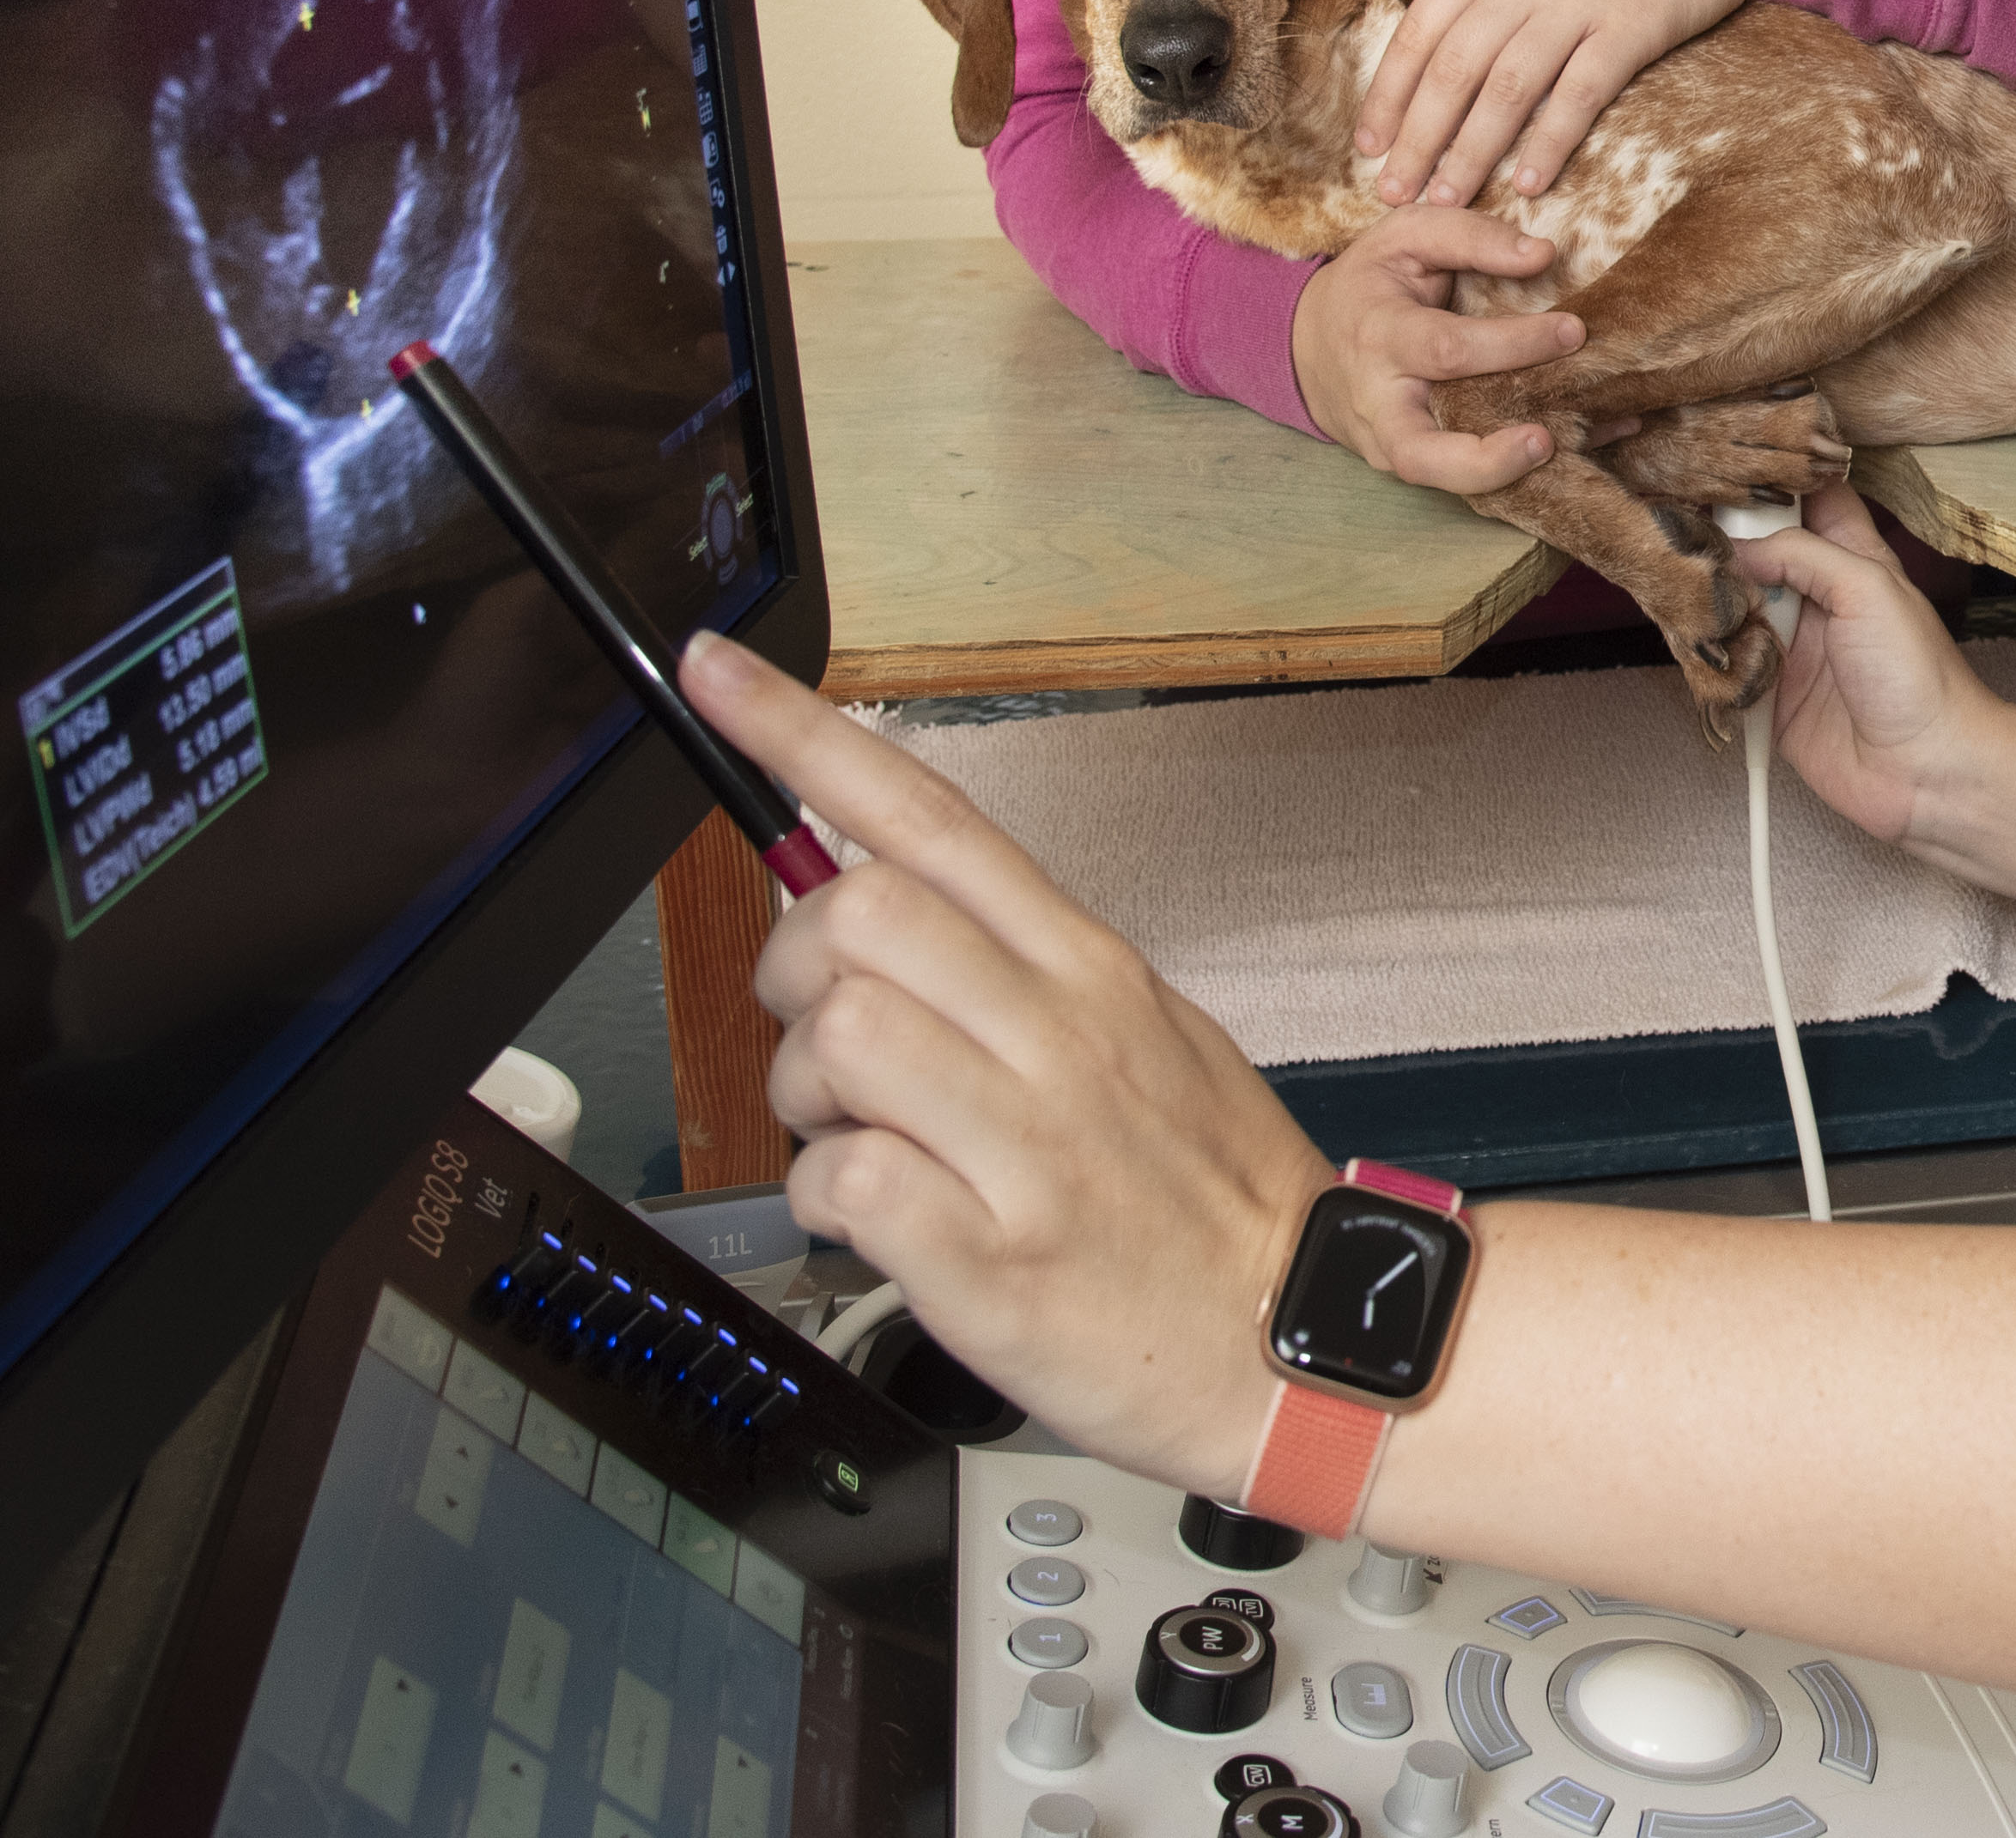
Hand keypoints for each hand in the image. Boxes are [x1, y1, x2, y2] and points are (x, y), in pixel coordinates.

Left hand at [698, 633, 1332, 1487]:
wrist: (1299, 1341)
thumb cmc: (1209, 1196)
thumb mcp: (1148, 1034)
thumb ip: (1018, 965)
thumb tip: (882, 895)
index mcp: (1089, 967)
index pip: (927, 813)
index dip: (800, 736)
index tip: (717, 674)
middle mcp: (1059, 1035)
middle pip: (855, 915)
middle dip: (793, 973)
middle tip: (825, 1041)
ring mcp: (1028, 1145)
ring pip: (837, 1039)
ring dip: (805, 1097)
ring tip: (861, 1139)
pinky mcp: (993, 1259)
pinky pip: (841, 1182)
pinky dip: (828, 1201)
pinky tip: (881, 1219)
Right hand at [1292, 208, 1584, 490]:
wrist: (1309, 344)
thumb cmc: (1371, 283)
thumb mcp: (1406, 237)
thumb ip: (1471, 236)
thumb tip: (1543, 255)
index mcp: (1381, 335)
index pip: (1447, 349)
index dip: (1512, 345)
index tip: (1573, 330)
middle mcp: (1380, 401)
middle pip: (1422, 450)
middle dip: (1487, 456)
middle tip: (1546, 439)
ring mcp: (1387, 442)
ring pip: (1434, 480)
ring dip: (1496, 478)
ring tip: (1556, 450)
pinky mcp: (1404, 464)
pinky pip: (1458, 480)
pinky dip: (1519, 471)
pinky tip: (1582, 443)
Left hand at [1360, 0, 1789, 206]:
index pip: (1423, 27)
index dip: (1391, 90)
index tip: (1370, 142)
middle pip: (1455, 68)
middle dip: (1418, 137)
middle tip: (1394, 191)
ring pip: (1507, 89)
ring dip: (1471, 152)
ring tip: (1446, 199)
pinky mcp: (1629, 28)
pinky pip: (1578, 96)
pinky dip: (1548, 143)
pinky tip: (1526, 184)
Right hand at [1730, 486, 2015, 860]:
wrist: (1927, 773)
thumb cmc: (1919, 678)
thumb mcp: (1868, 588)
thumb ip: (1802, 553)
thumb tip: (1737, 547)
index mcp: (1850, 557)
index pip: (1804, 498)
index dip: (1768, 482)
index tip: (1721, 469)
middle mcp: (1815, 595)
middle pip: (1752, 548)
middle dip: (1720, 543)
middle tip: (1693, 542)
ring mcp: (1788, 643)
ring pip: (1726, 604)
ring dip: (1710, 603)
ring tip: (1703, 602)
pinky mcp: (1766, 692)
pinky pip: (1721, 663)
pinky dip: (1707, 656)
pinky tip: (1708, 650)